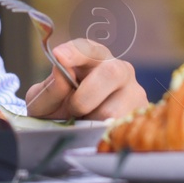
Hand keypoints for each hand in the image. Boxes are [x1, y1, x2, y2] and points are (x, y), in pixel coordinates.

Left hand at [23, 39, 145, 121]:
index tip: (59, 56)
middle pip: (111, 73)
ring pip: (113, 110)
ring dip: (91, 121)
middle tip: (72, 109)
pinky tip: (96, 130)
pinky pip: (120, 128)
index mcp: (92, 58)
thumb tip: (60, 72)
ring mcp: (134, 92)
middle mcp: (118, 69)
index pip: (87, 48)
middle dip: (85, 97)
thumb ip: (49, 89)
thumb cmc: (59, 108)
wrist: (75, 133)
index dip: (75, 51)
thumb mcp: (43, 101)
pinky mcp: (139, 115)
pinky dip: (102, 134)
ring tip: (85, 121)